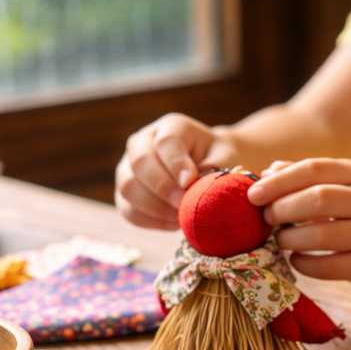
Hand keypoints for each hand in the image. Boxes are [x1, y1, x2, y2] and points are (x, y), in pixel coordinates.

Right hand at [114, 113, 236, 229]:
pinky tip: (174, 222)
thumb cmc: (218, 160)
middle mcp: (142, 142)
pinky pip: (129, 211)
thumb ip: (213, 167)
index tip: (191, 181)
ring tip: (182, 215)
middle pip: (139, 163)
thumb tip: (191, 185)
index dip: (176, 164)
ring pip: (128, 188)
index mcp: (171, 127)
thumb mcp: (225, 158)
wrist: (209, 167)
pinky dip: (152, 221)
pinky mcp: (125, 194)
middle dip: (163, 188)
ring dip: (157, 208)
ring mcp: (128, 167)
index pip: (165, 143)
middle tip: (184, 204)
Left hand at [246, 158, 350, 286]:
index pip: (314, 169)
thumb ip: (306, 176)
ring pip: (322, 235)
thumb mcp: (344, 183)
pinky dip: (304, 264)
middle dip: (283, 210)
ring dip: (290, 239)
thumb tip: (267, 173)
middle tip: (267, 219)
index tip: (253, 195)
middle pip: (318, 199)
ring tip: (281, 240)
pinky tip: (297, 259)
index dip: (279, 182)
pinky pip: (328, 267)